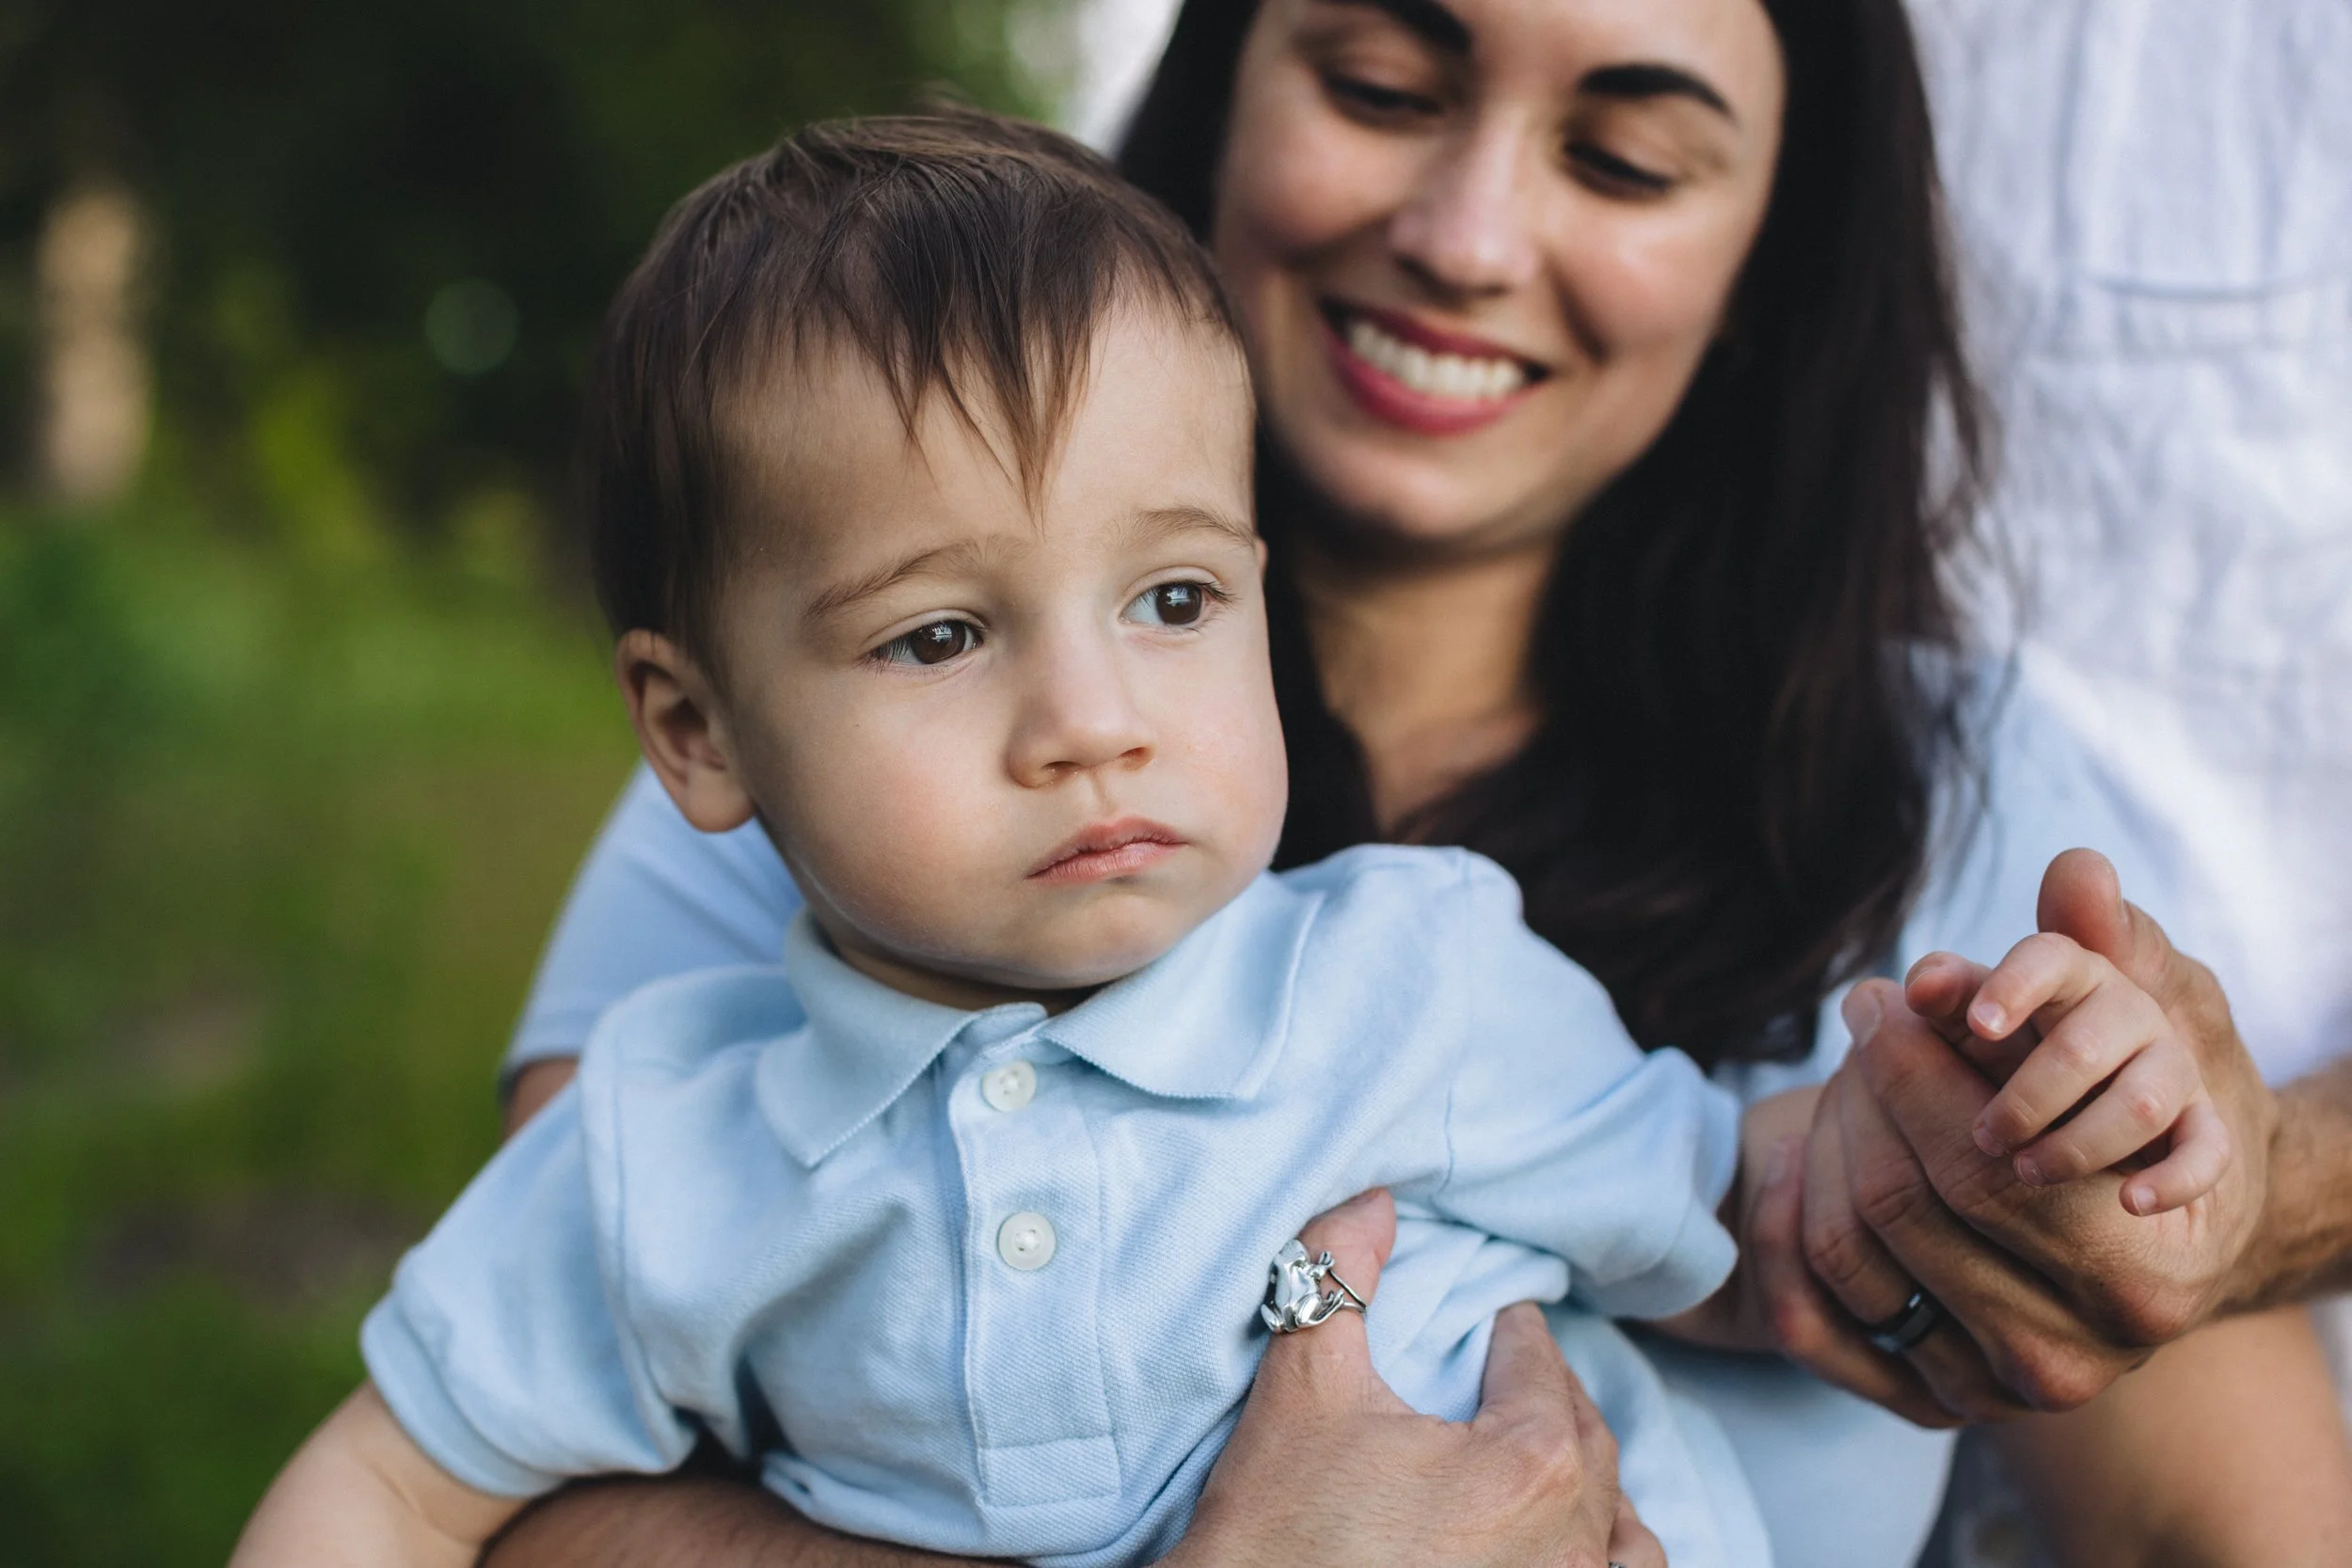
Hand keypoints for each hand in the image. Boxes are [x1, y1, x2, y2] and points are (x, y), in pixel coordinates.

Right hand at [1169, 1189, 1659, 1567]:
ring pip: (1617, 1525)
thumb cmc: (1276, 1533)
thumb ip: (1339, 1276)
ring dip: (1588, 1482)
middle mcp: (1571, 1542)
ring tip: (1543, 1456)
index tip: (1498, 1321)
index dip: (1514, 1334)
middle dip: (1549, 1395)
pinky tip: (1563, 1539)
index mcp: (1530, 1463)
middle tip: (1511, 1372)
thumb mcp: (1303, 1386)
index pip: (1540, 1366)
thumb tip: (1375, 1201)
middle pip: (1586, 1438)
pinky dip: (1601, 1552)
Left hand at [1788, 851, 2277, 1418]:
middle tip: (1855, 1019)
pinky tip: (1791, 1159)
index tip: (1877, 995)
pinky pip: (1820, 1321)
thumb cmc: (2158, 1111)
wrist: (2161, 1239)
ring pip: (1852, 1256)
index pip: (1981, 1155)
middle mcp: (2073, 1354)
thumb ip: (2109, 955)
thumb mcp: (2158, 1028)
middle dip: (1864, 1095)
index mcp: (2138, 1274)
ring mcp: (1997, 1389)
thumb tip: (2076, 870)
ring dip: (1820, 1149)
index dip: (1913, 1061)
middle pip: (1908, 1203)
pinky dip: (1787, 1234)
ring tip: (1834, 1074)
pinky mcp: (1934, 1403)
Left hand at [1905, 927, 2229, 1214]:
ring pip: (2139, 1102)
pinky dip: (2173, 1178)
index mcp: (2071, 975)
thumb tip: (1920, 980)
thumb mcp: (1983, 1021)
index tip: (1980, 1024)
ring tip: (2026, 1170)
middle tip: (1982, 1136)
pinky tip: (2131, 1201)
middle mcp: (2130, 1015)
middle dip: (2025, 1096)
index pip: (2052, 958)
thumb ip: (1953, 988)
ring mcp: (2172, 1072)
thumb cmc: (2025, 1053)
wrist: (2113, 1115)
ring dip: (2076, 1142)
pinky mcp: (2203, 1129)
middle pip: (2082, 1045)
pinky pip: (2208, 1151)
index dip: (2014, 985)